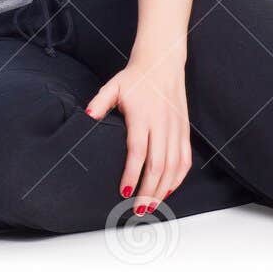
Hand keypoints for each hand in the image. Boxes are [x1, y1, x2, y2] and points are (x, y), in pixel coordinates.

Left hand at [84, 56, 192, 215]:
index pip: (139, 151)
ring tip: (151, 206)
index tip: (124, 190)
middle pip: (158, 165)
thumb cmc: (135, 77)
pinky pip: (185, 159)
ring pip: (173, 166)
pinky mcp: (184, 130)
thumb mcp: (113, 85)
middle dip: (149, 190)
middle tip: (138, 209)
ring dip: (164, 189)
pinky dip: (178, 178)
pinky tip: (168, 190)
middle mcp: (162, 124)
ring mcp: (176, 128)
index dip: (133, 173)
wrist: (162, 63)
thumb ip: (100, 102)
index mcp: (144, 116)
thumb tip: (88, 116)